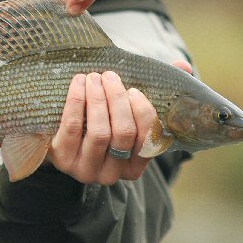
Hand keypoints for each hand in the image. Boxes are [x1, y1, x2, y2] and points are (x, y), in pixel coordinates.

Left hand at [48, 60, 191, 184]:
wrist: (58, 138)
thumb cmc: (101, 120)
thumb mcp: (127, 110)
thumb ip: (158, 91)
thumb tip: (184, 67)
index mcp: (134, 166)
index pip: (149, 141)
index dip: (143, 112)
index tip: (133, 90)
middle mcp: (112, 175)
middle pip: (123, 133)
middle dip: (117, 99)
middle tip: (109, 76)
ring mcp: (85, 170)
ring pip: (99, 133)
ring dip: (98, 99)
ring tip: (94, 77)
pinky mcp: (61, 160)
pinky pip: (72, 128)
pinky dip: (77, 101)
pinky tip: (79, 82)